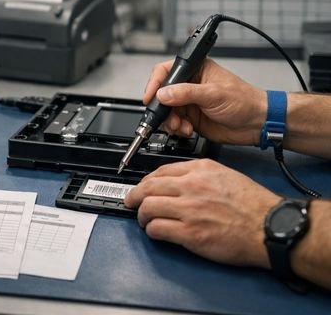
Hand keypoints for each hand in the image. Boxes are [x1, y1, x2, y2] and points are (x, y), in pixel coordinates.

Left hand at [124, 159, 279, 267]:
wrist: (270, 228)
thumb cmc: (254, 206)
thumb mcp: (226, 176)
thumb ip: (200, 176)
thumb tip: (179, 181)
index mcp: (201, 170)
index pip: (161, 170)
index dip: (147, 180)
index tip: (143, 186)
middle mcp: (191, 187)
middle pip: (149, 187)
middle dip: (135, 195)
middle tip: (131, 200)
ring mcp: (189, 210)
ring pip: (147, 206)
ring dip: (141, 215)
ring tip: (143, 219)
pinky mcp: (189, 232)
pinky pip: (157, 228)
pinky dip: (151, 230)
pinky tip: (155, 231)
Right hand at [144, 58, 265, 145]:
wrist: (257, 124)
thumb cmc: (245, 101)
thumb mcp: (213, 94)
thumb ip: (186, 93)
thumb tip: (163, 93)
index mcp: (196, 69)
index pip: (166, 71)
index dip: (154, 84)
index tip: (150, 98)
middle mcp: (190, 85)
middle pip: (162, 94)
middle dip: (163, 109)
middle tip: (168, 117)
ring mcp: (189, 103)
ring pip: (166, 112)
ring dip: (170, 121)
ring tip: (182, 126)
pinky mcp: (191, 119)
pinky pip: (174, 124)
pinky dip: (177, 129)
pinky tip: (188, 130)